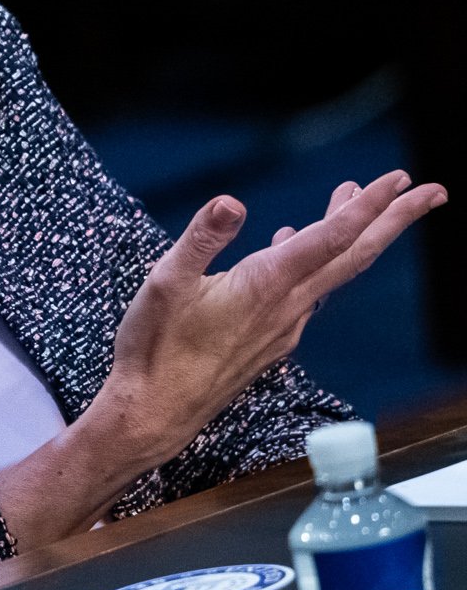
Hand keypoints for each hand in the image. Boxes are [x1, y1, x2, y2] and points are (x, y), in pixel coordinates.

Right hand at [102, 172, 442, 459]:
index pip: (330, 238)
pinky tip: (293, 244)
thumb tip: (232, 202)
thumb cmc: (156, 349)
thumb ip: (201, 239)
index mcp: (264, 284)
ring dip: (356, 234)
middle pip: (354, 256)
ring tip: (358, 198)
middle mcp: (286, 305)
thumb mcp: (164, 283)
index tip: (399, 179)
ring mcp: (283, 325)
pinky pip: (309, 291)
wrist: (156, 410)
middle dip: (394, 220)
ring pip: (333, 273)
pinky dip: (319, 260)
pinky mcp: (271, 339)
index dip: (368, 205)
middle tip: (432, 191)